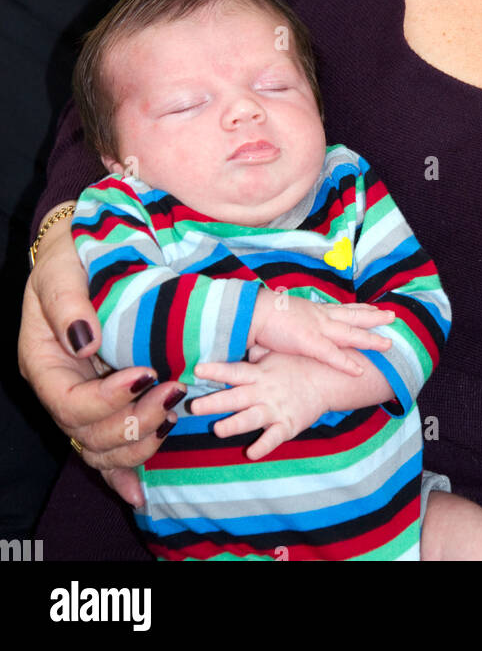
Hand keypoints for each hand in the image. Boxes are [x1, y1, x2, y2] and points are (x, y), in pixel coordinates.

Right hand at [18, 212, 184, 506]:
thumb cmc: (70, 256)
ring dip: (140, 443)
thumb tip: (84, 340)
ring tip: (174, 416)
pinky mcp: (107, 404)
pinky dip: (125, 473)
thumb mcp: (59, 268)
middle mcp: (62, 390)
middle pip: (88, 435)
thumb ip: (67, 302)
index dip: (107, 400)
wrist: (86, 250)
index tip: (144, 374)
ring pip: (102, 449)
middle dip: (133, 422)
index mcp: (45, 364)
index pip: (70, 403)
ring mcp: (85, 400)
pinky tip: (142, 493)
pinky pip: (109, 450)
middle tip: (174, 393)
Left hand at [191, 351, 329, 458]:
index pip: (234, 371)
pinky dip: (263, 446)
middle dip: (215, 402)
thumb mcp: (277, 354)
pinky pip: (274, 437)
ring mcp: (275, 409)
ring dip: (234, 424)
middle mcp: (264, 391)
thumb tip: (242, 346)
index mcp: (259, 374)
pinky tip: (251, 453)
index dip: (216, 371)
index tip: (197, 370)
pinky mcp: (288, 424)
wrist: (329, 379)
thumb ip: (257, 354)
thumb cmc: (298, 364)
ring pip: (251, 418)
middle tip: (194, 407)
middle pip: (236, 397)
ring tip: (218, 430)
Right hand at [250, 291, 394, 375]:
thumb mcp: (284, 316)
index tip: (373, 307)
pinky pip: (332, 355)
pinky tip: (359, 370)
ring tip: (388, 344)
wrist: (252, 312)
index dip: (359, 308)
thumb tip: (291, 328)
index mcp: (313, 310)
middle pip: (353, 315)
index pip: (341, 308)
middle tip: (393, 316)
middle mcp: (319, 316)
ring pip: (351, 333)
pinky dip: (347, 363)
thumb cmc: (262, 315)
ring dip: (370, 339)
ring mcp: (317, 328)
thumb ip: (293, 324)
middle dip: (374, 316)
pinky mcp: (309, 343)